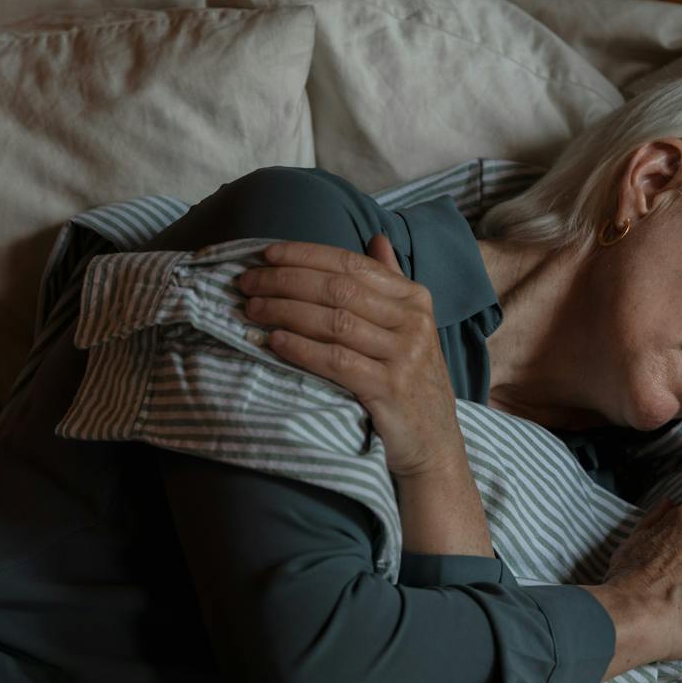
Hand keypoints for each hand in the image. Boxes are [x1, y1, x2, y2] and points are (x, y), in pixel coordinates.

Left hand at [237, 235, 464, 479]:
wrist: (433, 444)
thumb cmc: (411, 383)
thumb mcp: (409, 328)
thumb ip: (390, 283)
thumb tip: (376, 238)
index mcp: (414, 298)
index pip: (351, 264)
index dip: (305, 255)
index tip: (266, 255)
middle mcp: (413, 321)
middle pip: (338, 289)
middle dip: (285, 281)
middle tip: (247, 283)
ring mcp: (404, 355)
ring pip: (334, 321)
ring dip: (285, 311)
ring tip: (253, 309)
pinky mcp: (390, 389)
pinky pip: (335, 361)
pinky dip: (300, 348)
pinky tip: (273, 341)